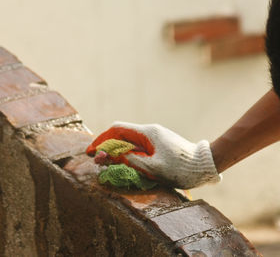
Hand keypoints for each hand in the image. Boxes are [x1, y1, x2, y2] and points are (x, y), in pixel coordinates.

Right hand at [87, 122, 221, 188]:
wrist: (205, 166)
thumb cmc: (181, 167)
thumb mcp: (153, 167)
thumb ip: (130, 160)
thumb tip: (111, 156)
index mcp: (147, 133)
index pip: (117, 129)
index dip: (102, 139)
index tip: (92, 152)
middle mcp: (149, 131)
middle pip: (121, 134)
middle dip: (107, 147)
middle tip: (98, 161)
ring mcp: (154, 138)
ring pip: (129, 141)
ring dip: (116, 151)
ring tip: (107, 164)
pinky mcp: (159, 145)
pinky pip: (138, 147)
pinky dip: (127, 153)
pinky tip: (124, 163)